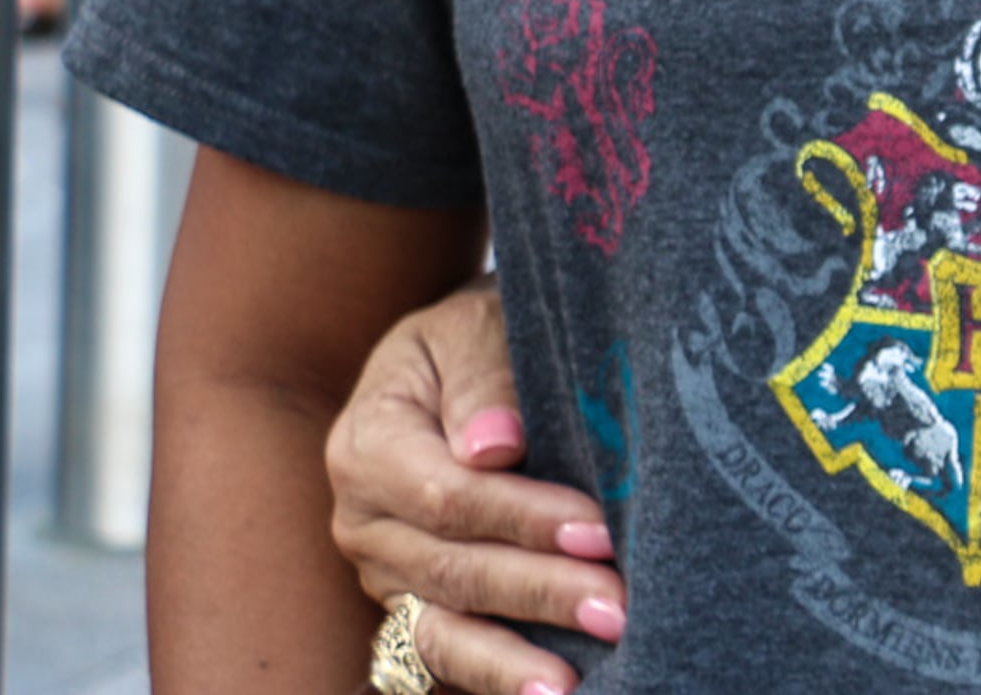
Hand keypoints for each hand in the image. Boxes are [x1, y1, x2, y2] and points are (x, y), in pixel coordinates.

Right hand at [323, 278, 626, 692]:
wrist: (455, 354)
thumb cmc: (476, 332)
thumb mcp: (477, 323)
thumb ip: (485, 376)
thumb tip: (494, 448)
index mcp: (368, 442)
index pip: (448, 496)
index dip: (524, 517)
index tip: (598, 530)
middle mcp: (363, 518)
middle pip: (451, 569)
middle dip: (539, 592)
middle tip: (617, 606)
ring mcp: (383, 572)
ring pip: (440, 628)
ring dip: (511, 660)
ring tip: (574, 683)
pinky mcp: (409, 606)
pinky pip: (441, 654)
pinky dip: (491, 677)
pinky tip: (548, 690)